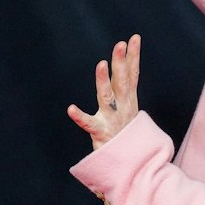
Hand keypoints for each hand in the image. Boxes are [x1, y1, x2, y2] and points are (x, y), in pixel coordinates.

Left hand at [67, 35, 140, 150]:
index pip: (132, 74)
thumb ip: (126, 91)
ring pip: (107, 97)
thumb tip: (127, 70)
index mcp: (129, 102)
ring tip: (100, 64)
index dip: (134, 56)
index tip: (134, 38)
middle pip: (122, 81)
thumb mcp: (131, 112)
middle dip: (122, 61)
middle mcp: (123, 108)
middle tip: (121, 43)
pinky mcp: (101, 134)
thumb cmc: (127, 137)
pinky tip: (71, 109)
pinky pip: (89, 124)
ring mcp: (112, 120)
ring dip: (103, 80)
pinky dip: (80, 117)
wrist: (132, 167)